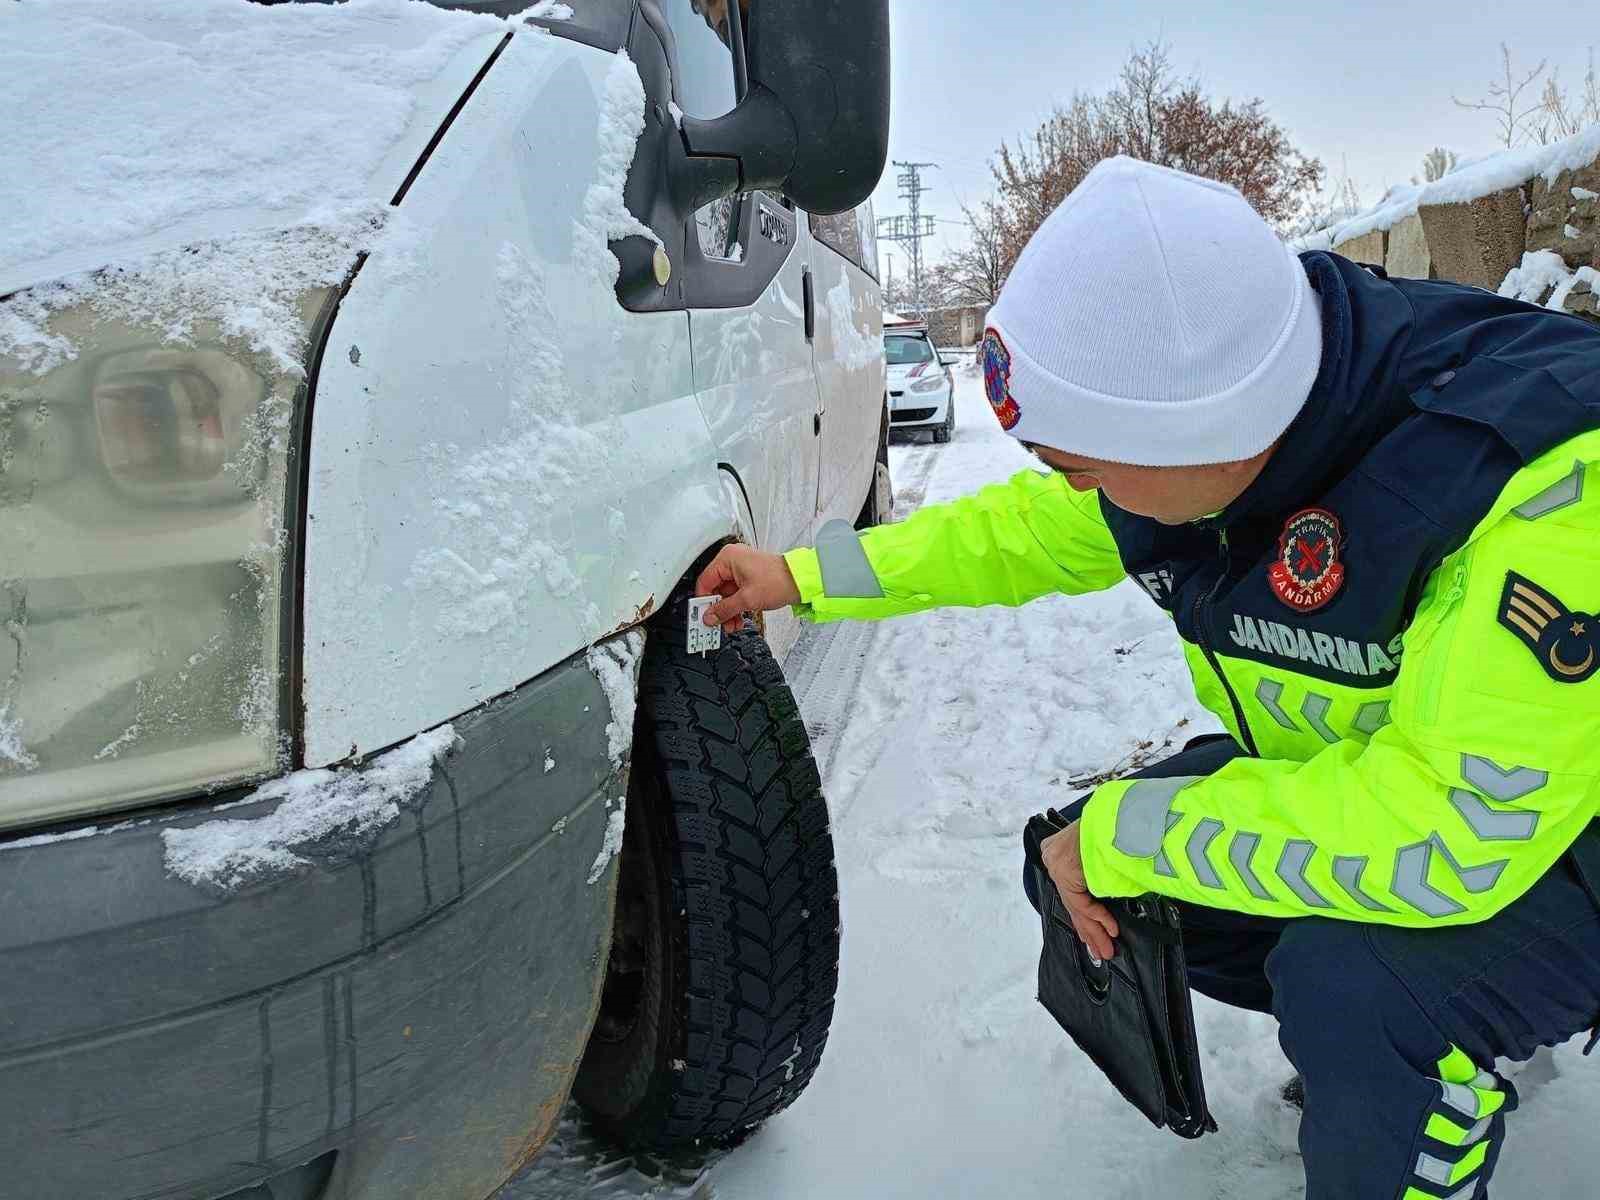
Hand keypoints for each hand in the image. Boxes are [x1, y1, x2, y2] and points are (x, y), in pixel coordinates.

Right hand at [693, 544, 801, 633]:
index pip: (705, 581)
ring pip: (727, 593)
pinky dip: (736, 606)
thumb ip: (724, 610)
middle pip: (716, 589)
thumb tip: (710, 617)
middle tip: (717, 624)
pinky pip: (736, 593)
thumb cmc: (779, 580)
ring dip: (728, 611)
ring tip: (731, 625)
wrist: (801, 581)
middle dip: (718, 609)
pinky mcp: (750, 577)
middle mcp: (733, 560)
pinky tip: (738, 619)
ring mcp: (742, 568)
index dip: (703, 601)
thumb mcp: (747, 599)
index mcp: (728, 558)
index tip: (703, 616)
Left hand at [1040, 821, 1119, 961]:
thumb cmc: (1112, 828)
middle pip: (1072, 903)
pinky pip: (1082, 904)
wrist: (1113, 817)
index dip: (1082, 916)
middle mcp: (1053, 859)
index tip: (1090, 933)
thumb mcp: (1101, 849)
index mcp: (1057, 851)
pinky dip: (1098, 918)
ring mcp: (1057, 867)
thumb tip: (1105, 895)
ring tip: (1105, 950)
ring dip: (1095, 931)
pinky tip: (1111, 930)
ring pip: (1076, 908)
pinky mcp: (1066, 873)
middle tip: (1100, 950)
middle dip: (1088, 930)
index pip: (1070, 891)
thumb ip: (1095, 872)